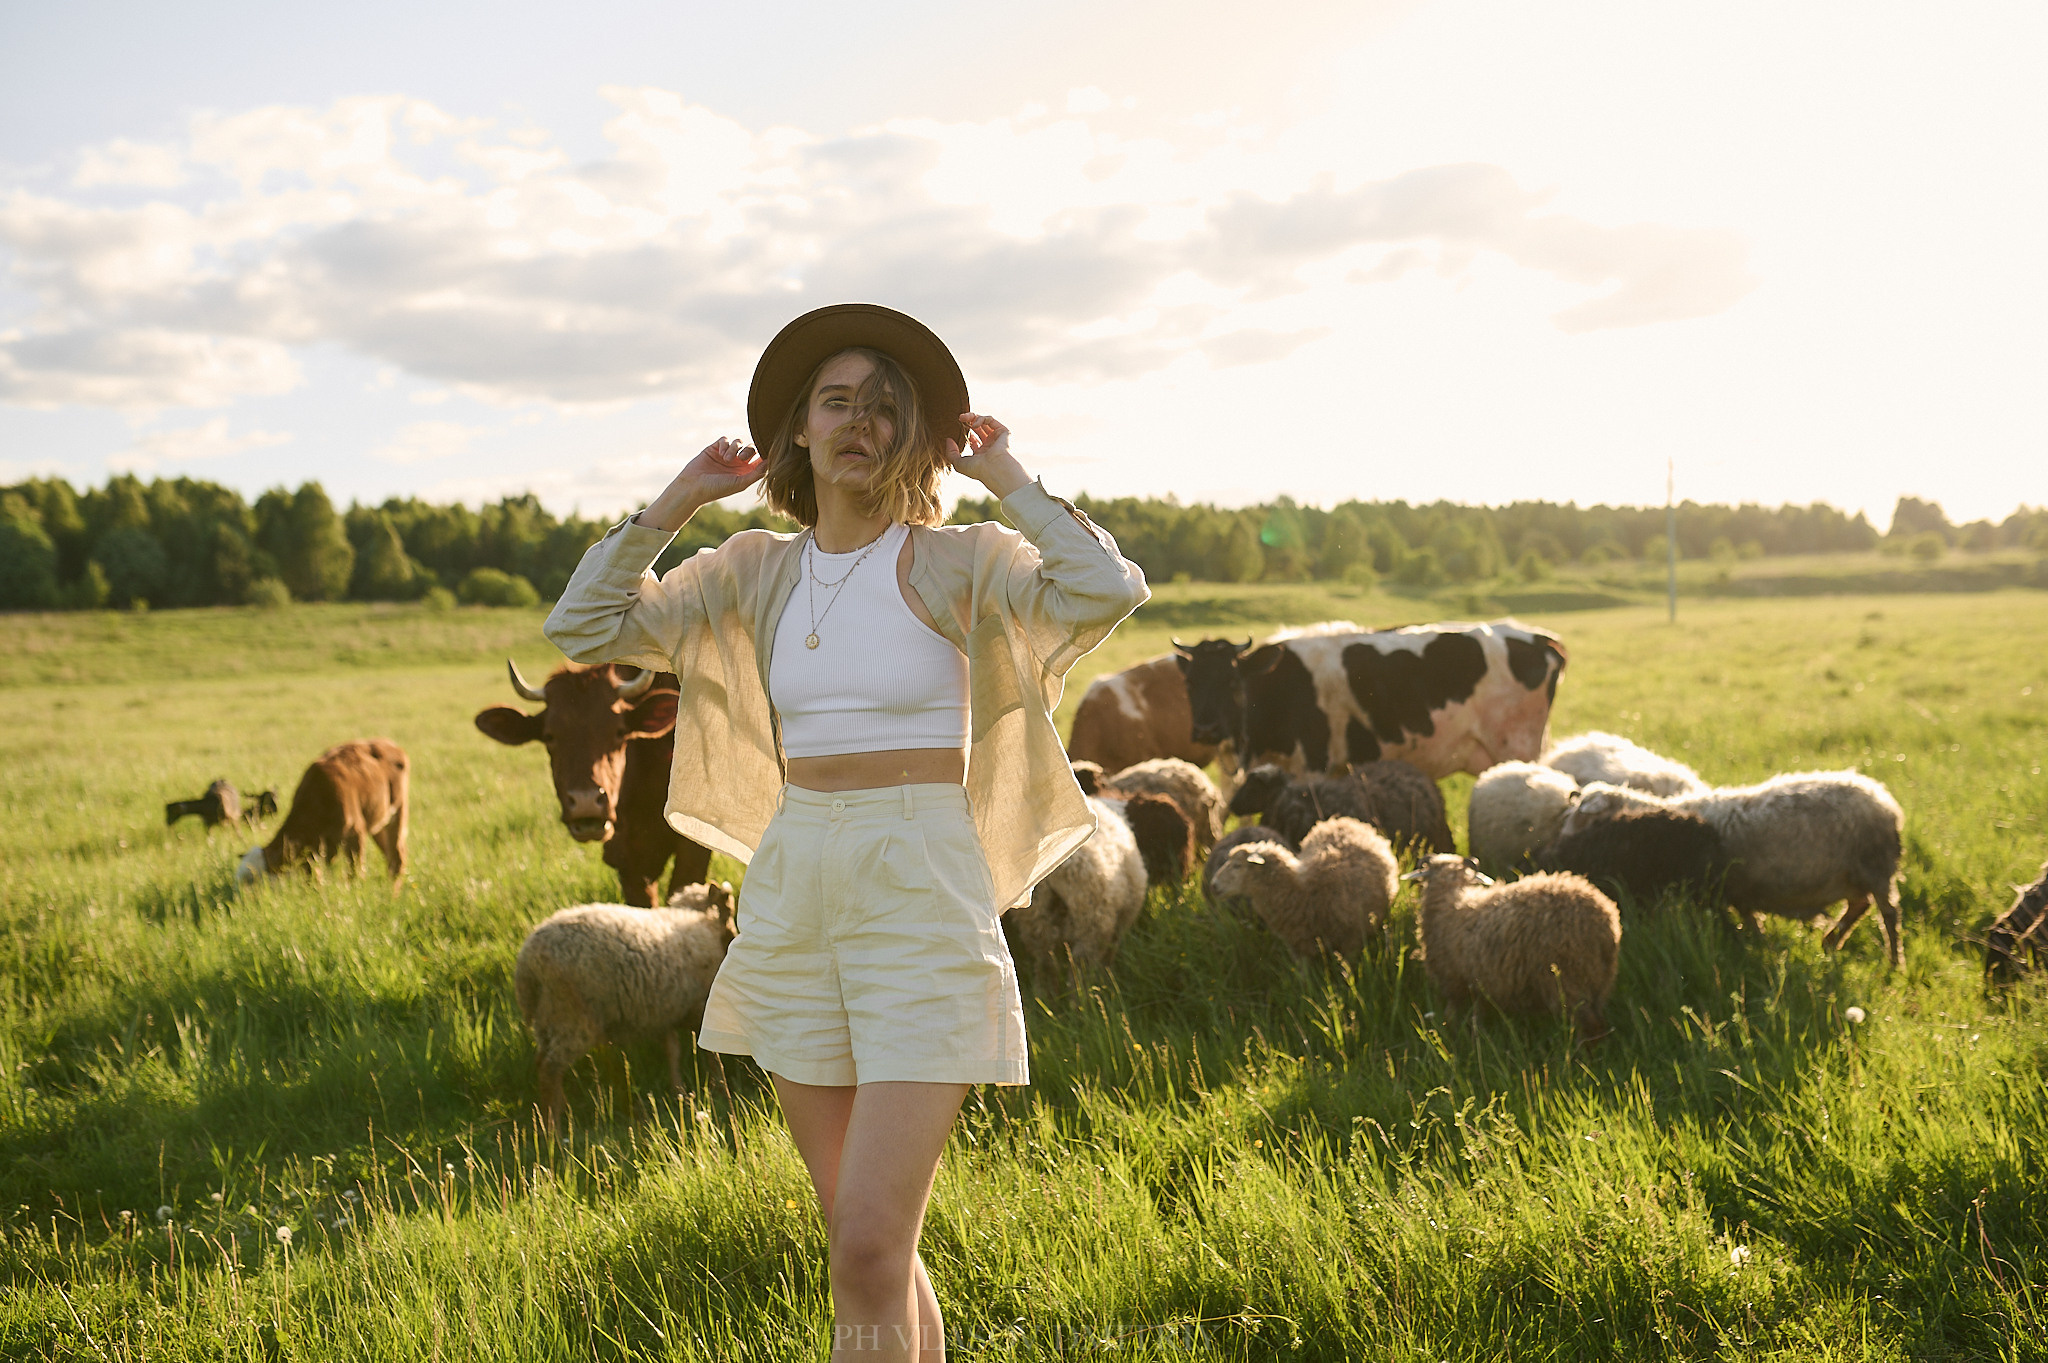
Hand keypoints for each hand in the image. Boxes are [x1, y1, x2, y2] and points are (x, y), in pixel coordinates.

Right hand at [638, 436, 763, 530]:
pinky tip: (721, 454)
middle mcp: (737, 464)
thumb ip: (756, 473)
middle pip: (751, 449)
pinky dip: (725, 445)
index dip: (765, 454)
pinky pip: (725, 440)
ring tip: (726, 459)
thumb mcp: (740, 483)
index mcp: (745, 473)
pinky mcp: (714, 448)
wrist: (693, 487)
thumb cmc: (717, 489)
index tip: (767, 450)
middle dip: (748, 451)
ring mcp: (726, 455)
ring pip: (738, 442)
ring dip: (734, 448)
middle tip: (741, 458)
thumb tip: (772, 462)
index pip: (760, 460)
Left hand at [944, 412, 1029, 497]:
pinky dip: (981, 419)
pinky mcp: (1003, 431)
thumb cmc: (978, 470)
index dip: (965, 433)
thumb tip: (948, 440)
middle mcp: (990, 446)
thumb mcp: (959, 464)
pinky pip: (990, 420)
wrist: (994, 468)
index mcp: (981, 454)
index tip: (956, 430)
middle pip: (978, 428)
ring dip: (972, 417)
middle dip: (968, 421)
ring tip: (962, 418)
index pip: (973, 440)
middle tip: (959, 418)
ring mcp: (996, 438)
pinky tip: (974, 424)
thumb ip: (951, 453)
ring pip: (984, 422)